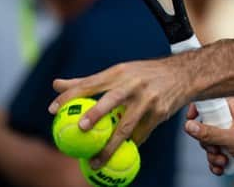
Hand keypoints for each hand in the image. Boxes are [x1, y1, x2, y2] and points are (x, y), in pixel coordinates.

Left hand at [48, 56, 190, 167]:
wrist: (182, 74)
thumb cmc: (143, 74)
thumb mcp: (118, 71)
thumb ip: (88, 81)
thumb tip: (56, 85)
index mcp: (119, 71)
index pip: (91, 82)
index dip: (70, 95)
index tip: (52, 109)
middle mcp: (133, 83)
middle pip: (111, 100)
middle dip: (95, 113)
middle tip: (80, 129)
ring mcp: (147, 99)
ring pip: (126, 126)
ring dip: (110, 146)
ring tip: (95, 162)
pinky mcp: (159, 113)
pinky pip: (141, 134)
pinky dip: (130, 145)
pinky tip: (121, 155)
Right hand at [185, 98, 233, 186]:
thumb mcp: (232, 140)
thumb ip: (209, 133)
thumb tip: (189, 126)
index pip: (213, 101)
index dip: (200, 108)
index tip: (190, 119)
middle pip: (208, 124)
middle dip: (208, 141)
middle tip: (215, 149)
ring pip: (211, 141)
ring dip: (213, 154)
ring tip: (222, 161)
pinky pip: (217, 152)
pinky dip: (217, 161)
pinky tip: (222, 169)